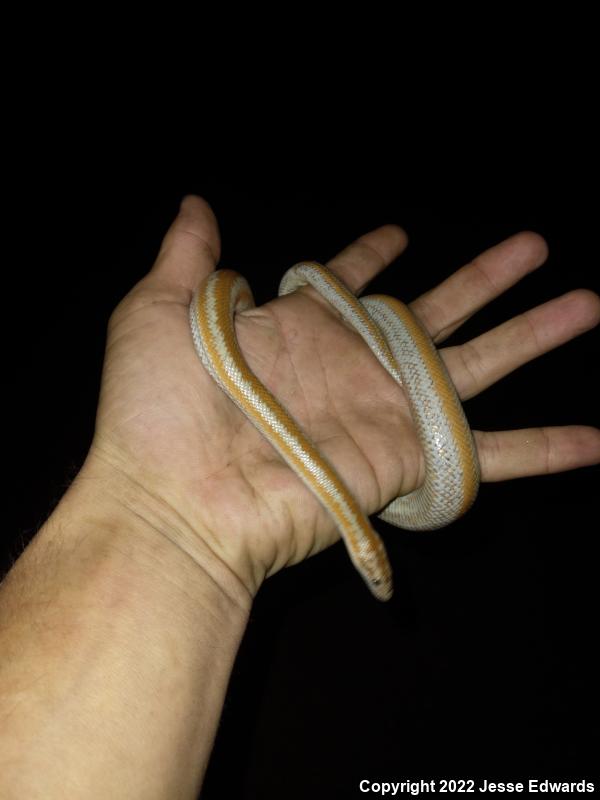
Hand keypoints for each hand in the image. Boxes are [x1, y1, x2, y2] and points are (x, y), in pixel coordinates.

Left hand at [86, 195, 599, 596]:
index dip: (372, 255)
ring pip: (481, 364)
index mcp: (298, 329)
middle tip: (536, 245)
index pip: (347, 282)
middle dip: (485, 278)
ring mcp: (387, 411)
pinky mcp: (410, 458)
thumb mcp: (158, 311)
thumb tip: (195, 202)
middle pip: (437, 311)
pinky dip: (546, 449)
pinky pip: (492, 454)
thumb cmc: (156, 410)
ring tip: (586, 302)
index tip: (400, 234)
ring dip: (535, 334)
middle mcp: (351, 367)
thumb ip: (187, 254)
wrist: (177, 499)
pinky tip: (596, 439)